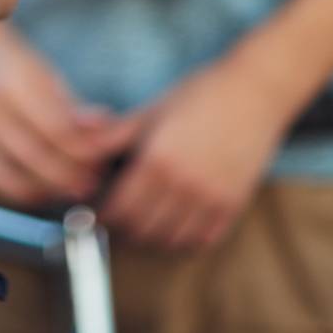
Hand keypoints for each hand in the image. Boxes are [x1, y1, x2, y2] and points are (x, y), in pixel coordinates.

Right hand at [0, 20, 126, 210]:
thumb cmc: (11, 64)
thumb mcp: (45, 76)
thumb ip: (75, 110)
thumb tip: (112, 134)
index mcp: (13, 81)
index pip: (57, 130)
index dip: (86, 152)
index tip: (104, 162)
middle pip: (37, 158)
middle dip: (72, 176)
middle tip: (94, 181)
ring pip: (15, 179)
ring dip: (50, 190)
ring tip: (72, 187)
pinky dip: (23, 192)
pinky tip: (43, 188)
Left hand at [91, 54, 301, 251]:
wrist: (254, 92)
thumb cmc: (200, 95)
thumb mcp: (152, 111)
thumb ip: (114, 133)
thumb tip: (78, 140)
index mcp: (158, 160)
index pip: (121, 208)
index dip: (105, 216)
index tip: (98, 213)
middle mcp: (184, 185)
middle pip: (143, 229)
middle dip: (126, 229)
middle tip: (118, 220)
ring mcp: (210, 198)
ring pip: (172, 240)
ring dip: (154, 237)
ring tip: (144, 223)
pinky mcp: (233, 205)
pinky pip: (202, 239)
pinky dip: (185, 238)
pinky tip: (176, 223)